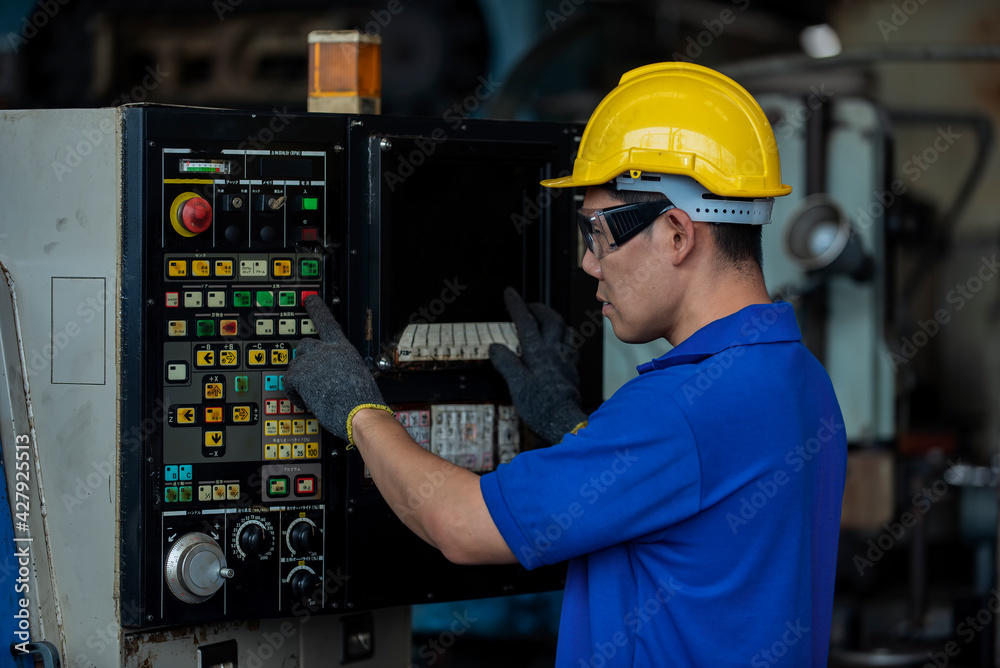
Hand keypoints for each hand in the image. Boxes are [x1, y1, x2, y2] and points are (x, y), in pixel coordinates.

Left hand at [284, 296, 389, 442]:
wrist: (360, 413)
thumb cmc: (363, 402)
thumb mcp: (356, 377)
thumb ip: (340, 369)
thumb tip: (330, 377)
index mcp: (344, 350)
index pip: (328, 323)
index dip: (317, 309)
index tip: (309, 300)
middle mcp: (328, 350)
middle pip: (305, 346)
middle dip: (304, 360)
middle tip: (307, 376)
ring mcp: (314, 361)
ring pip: (295, 366)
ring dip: (299, 380)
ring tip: (311, 395)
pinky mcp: (301, 374)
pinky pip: (288, 382)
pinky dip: (294, 393)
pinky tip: (304, 402)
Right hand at [489, 287, 586, 443]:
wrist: (565, 422)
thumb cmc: (541, 406)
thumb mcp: (516, 385)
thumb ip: (507, 363)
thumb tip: (496, 347)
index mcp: (538, 353)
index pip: (526, 322)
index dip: (517, 305)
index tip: (510, 293)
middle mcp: (554, 352)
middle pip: (550, 320)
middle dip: (538, 308)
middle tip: (527, 305)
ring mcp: (565, 360)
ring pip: (564, 329)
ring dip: (554, 319)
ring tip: (546, 318)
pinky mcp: (572, 370)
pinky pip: (571, 345)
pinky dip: (565, 336)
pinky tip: (562, 340)